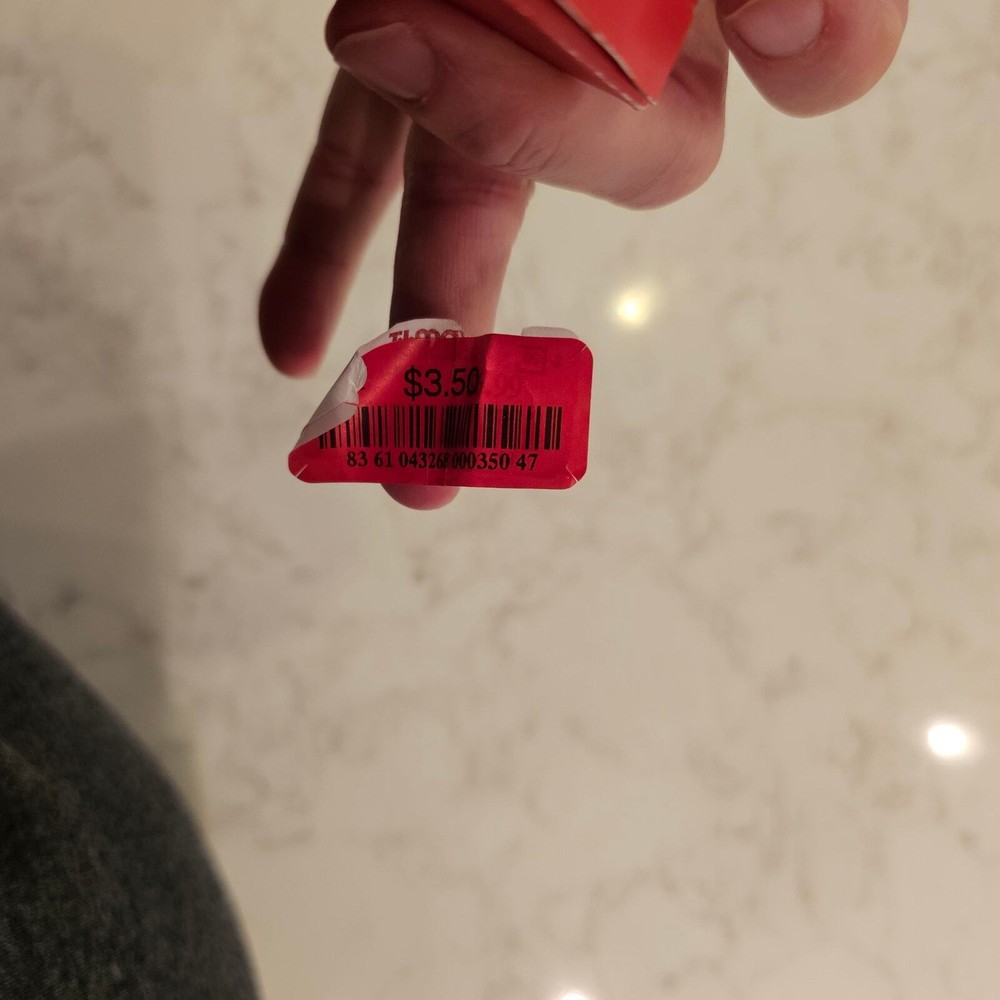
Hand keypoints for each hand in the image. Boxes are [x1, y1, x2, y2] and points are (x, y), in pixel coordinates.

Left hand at [261, 0, 906, 509]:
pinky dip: (326, 246)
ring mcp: (512, 53)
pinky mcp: (402, 45)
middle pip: (641, 153)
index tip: (780, 9)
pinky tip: (292, 339)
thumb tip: (804, 27)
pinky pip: (364, 161)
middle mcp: (640, 42)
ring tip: (354, 393)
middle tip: (400, 30)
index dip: (812, 45)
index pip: (817, 62)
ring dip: (424, 306)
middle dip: (534, 118)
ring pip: (475, 199)